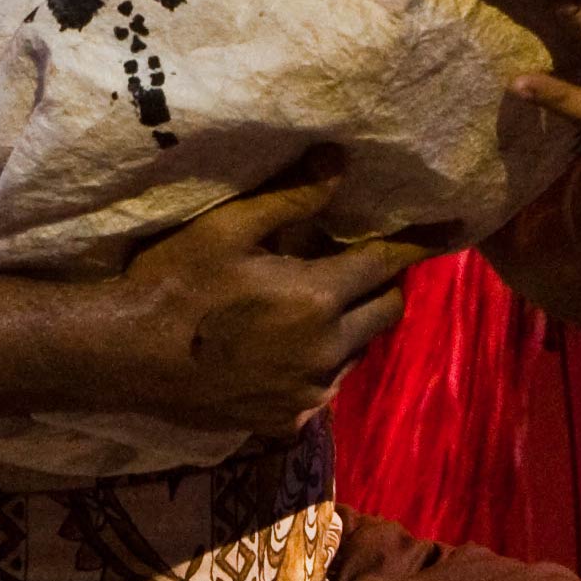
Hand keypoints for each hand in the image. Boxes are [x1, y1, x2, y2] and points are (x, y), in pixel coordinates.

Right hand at [100, 152, 426, 439]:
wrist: (127, 357)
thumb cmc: (174, 282)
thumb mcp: (228, 228)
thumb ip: (291, 199)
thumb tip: (341, 160)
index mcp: (318, 297)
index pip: (388, 263)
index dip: (420, 242)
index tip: (453, 227)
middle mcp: (326, 350)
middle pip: (387, 312)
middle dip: (386, 284)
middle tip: (362, 263)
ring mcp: (307, 393)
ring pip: (357, 353)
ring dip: (350, 326)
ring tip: (312, 305)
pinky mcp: (285, 421)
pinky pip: (323, 388)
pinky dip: (318, 364)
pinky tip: (282, 349)